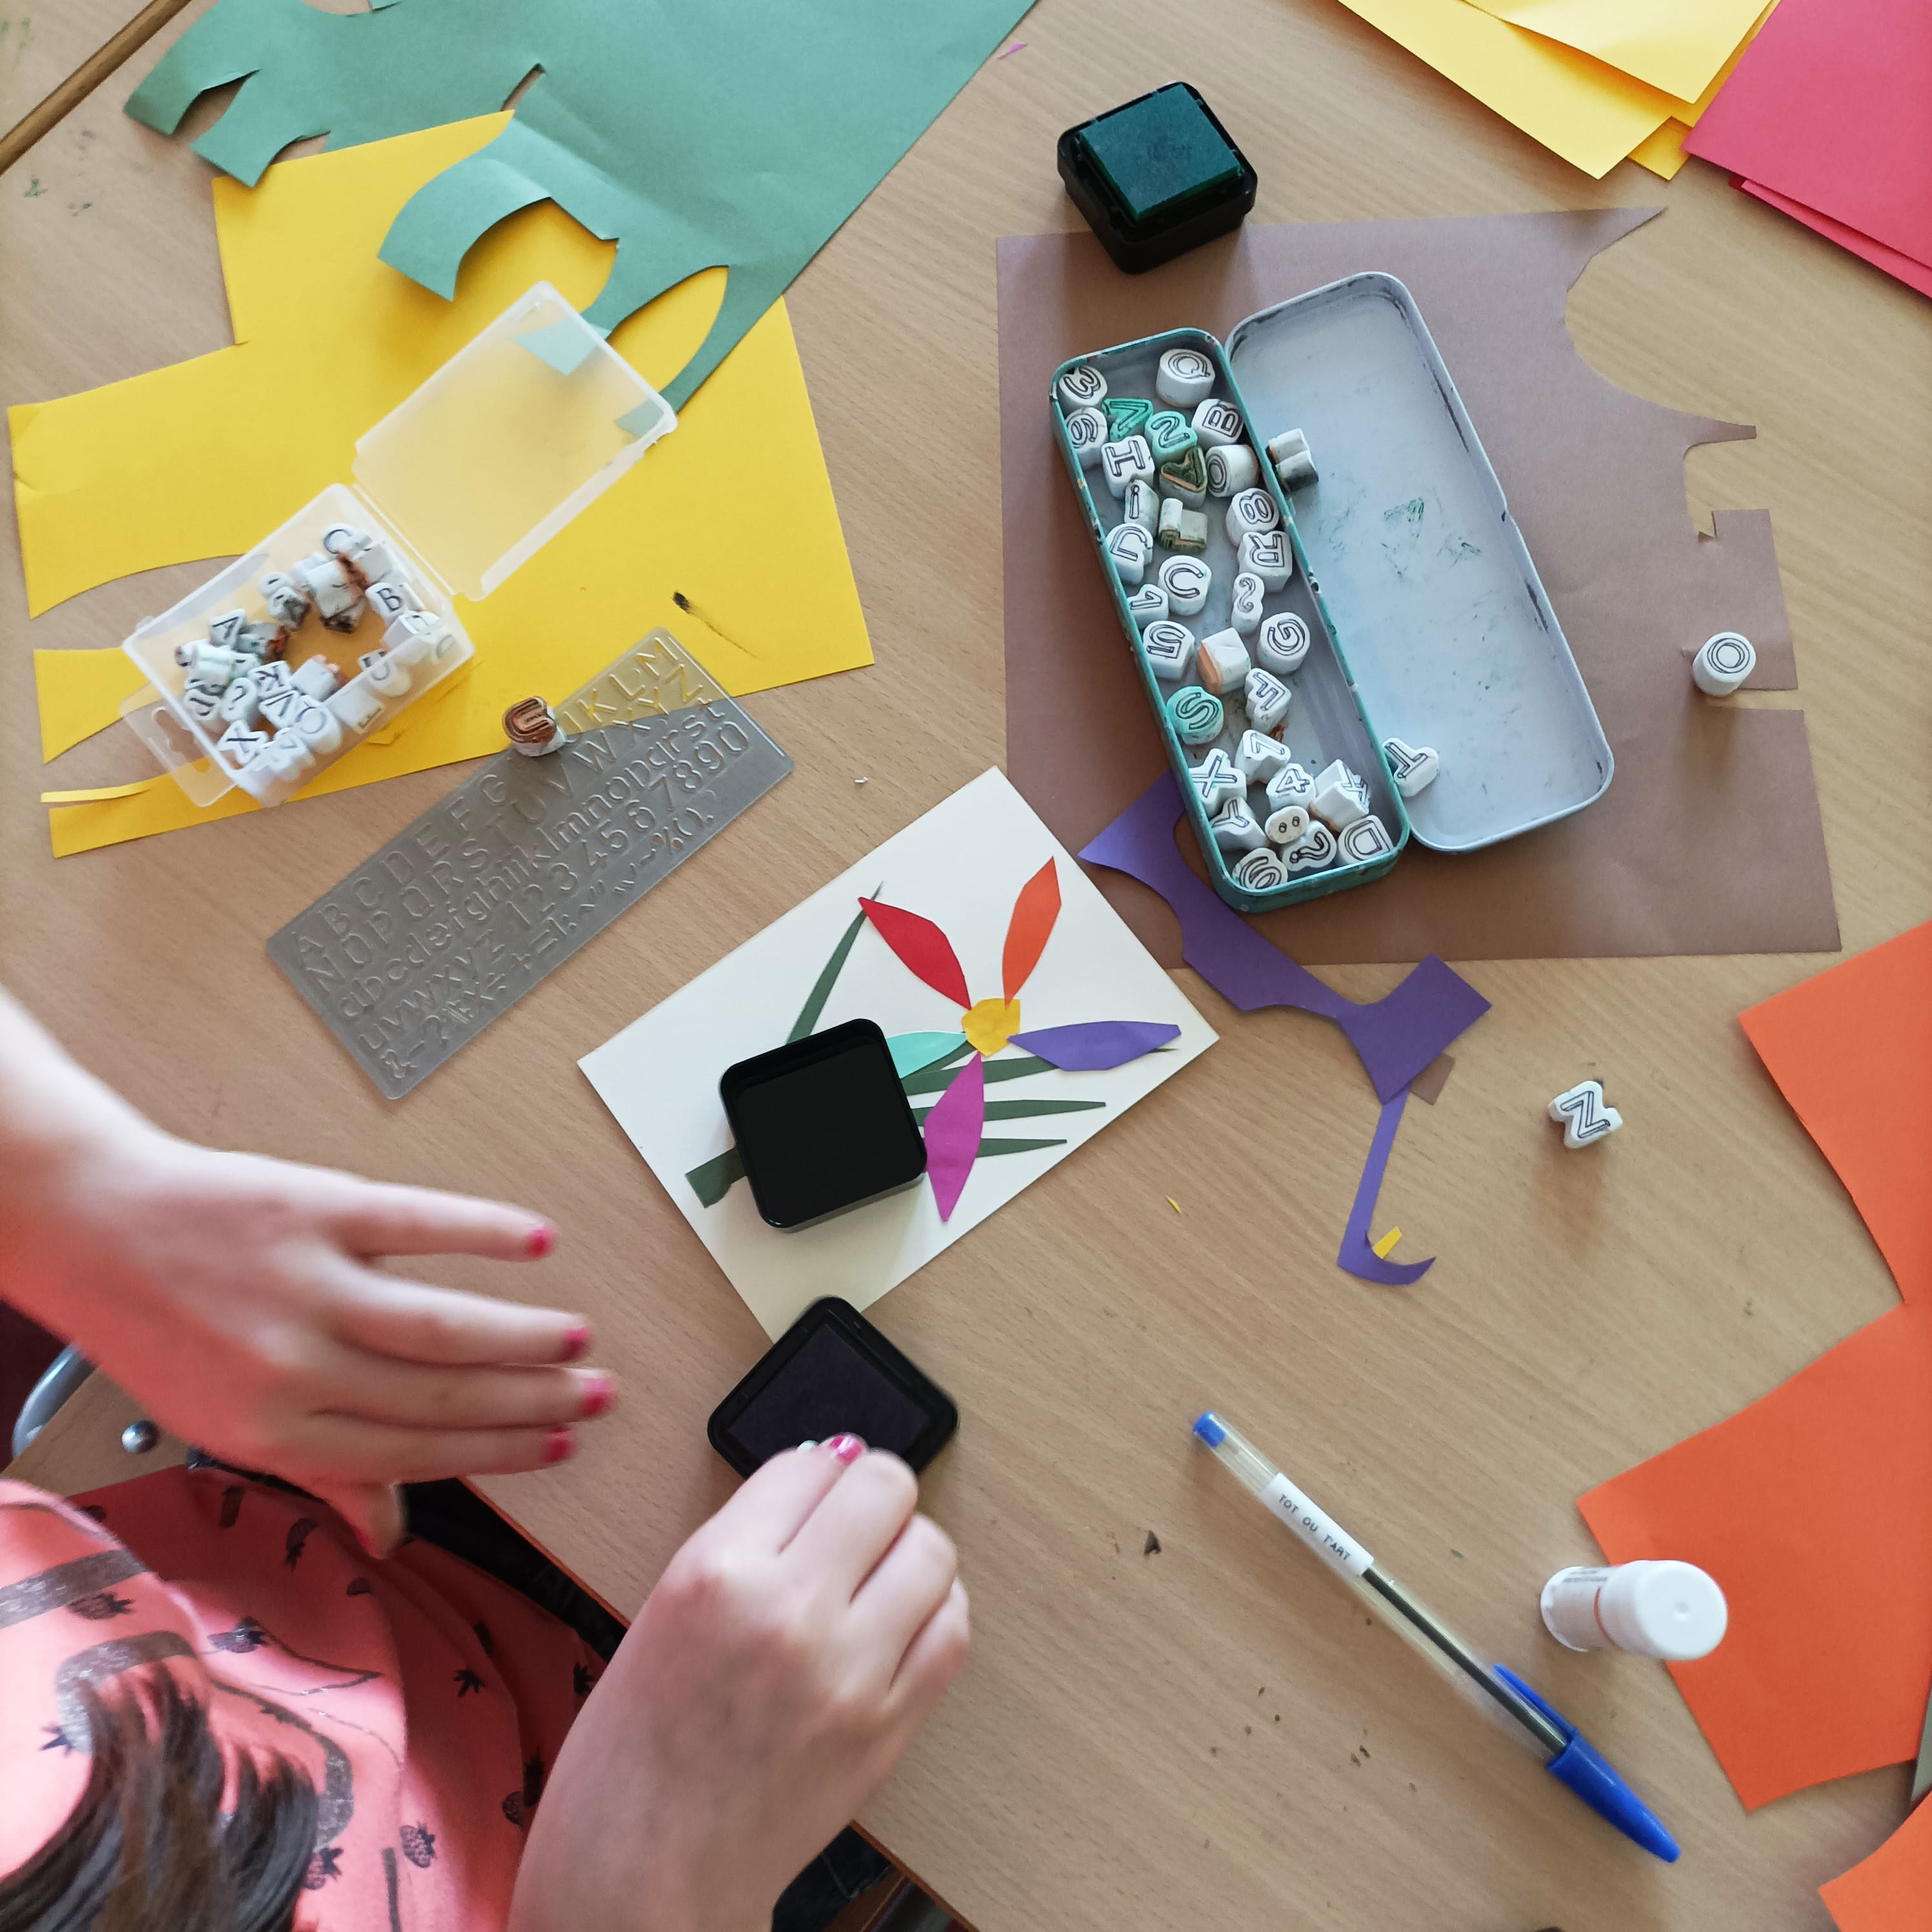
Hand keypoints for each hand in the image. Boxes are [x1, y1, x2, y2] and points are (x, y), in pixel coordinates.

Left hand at [0, 992, 609, 1557]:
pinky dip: (482, 1232)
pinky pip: (416, 1223)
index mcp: (272, 1430)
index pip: (413, 1452)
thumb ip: (319, 1471)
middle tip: (597, 1398)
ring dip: (522, 1337)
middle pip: (441, 1394)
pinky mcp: (314, 1208)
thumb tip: (388, 1531)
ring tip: (577, 1341)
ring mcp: (305, 1285)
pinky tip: (535, 1240)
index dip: (497, 1453)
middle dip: (534, 1402)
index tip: (556, 1448)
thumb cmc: (153, 1323)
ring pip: (441, 1326)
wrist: (89, 1225)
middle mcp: (293, 1366)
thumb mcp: (223, 1422)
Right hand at [509, 1438, 969, 1931]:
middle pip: (884, 1487)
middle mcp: (788, 1612)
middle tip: (857, 1521)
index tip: (819, 1487)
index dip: (818, 1471)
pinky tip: (903, 1622)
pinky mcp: (886, 1728)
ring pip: (931, 1550)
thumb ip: (743, 1542)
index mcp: (713, 1574)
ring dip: (910, 1551)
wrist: (641, 1883)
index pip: (807, 1463)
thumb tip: (819, 1476)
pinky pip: (951, 1631)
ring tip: (880, 1576)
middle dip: (873, 1495)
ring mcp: (847, 1672)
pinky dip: (936, 1613)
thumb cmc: (630, 1761)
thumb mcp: (661, 1613)